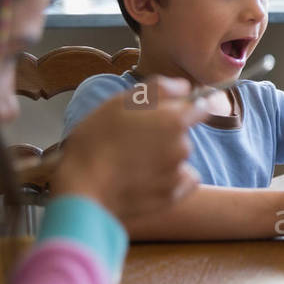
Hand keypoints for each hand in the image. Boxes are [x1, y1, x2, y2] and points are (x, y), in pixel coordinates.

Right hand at [54, 76, 208, 220]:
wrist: (83, 188)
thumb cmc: (96, 141)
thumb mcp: (119, 103)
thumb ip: (158, 89)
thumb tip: (185, 87)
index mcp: (174, 120)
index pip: (200, 107)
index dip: (185, 107)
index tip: (167, 113)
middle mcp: (182, 146)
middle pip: (182, 135)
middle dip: (164, 135)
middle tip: (133, 140)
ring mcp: (178, 174)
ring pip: (177, 158)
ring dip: (162, 158)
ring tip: (132, 162)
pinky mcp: (172, 197)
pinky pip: (180, 182)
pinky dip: (168, 180)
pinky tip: (145, 179)